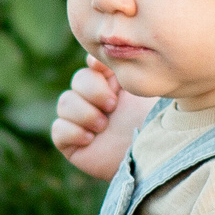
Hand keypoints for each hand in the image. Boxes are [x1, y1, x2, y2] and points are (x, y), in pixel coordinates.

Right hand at [50, 58, 154, 180]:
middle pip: (77, 80)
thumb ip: (131, 69)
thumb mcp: (148, 91)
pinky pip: (58, 129)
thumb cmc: (157, 125)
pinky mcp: (72, 143)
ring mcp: (82, 122)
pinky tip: (90, 139)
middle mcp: (96, 101)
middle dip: (93, 90)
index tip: (104, 69)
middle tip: (112, 105)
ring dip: (84, 112)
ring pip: (64, 103)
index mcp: (114, 85)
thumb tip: (104, 55)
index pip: (93, 64)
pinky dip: (72, 131)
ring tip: (103, 125)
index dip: (96, 64)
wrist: (153, 159)